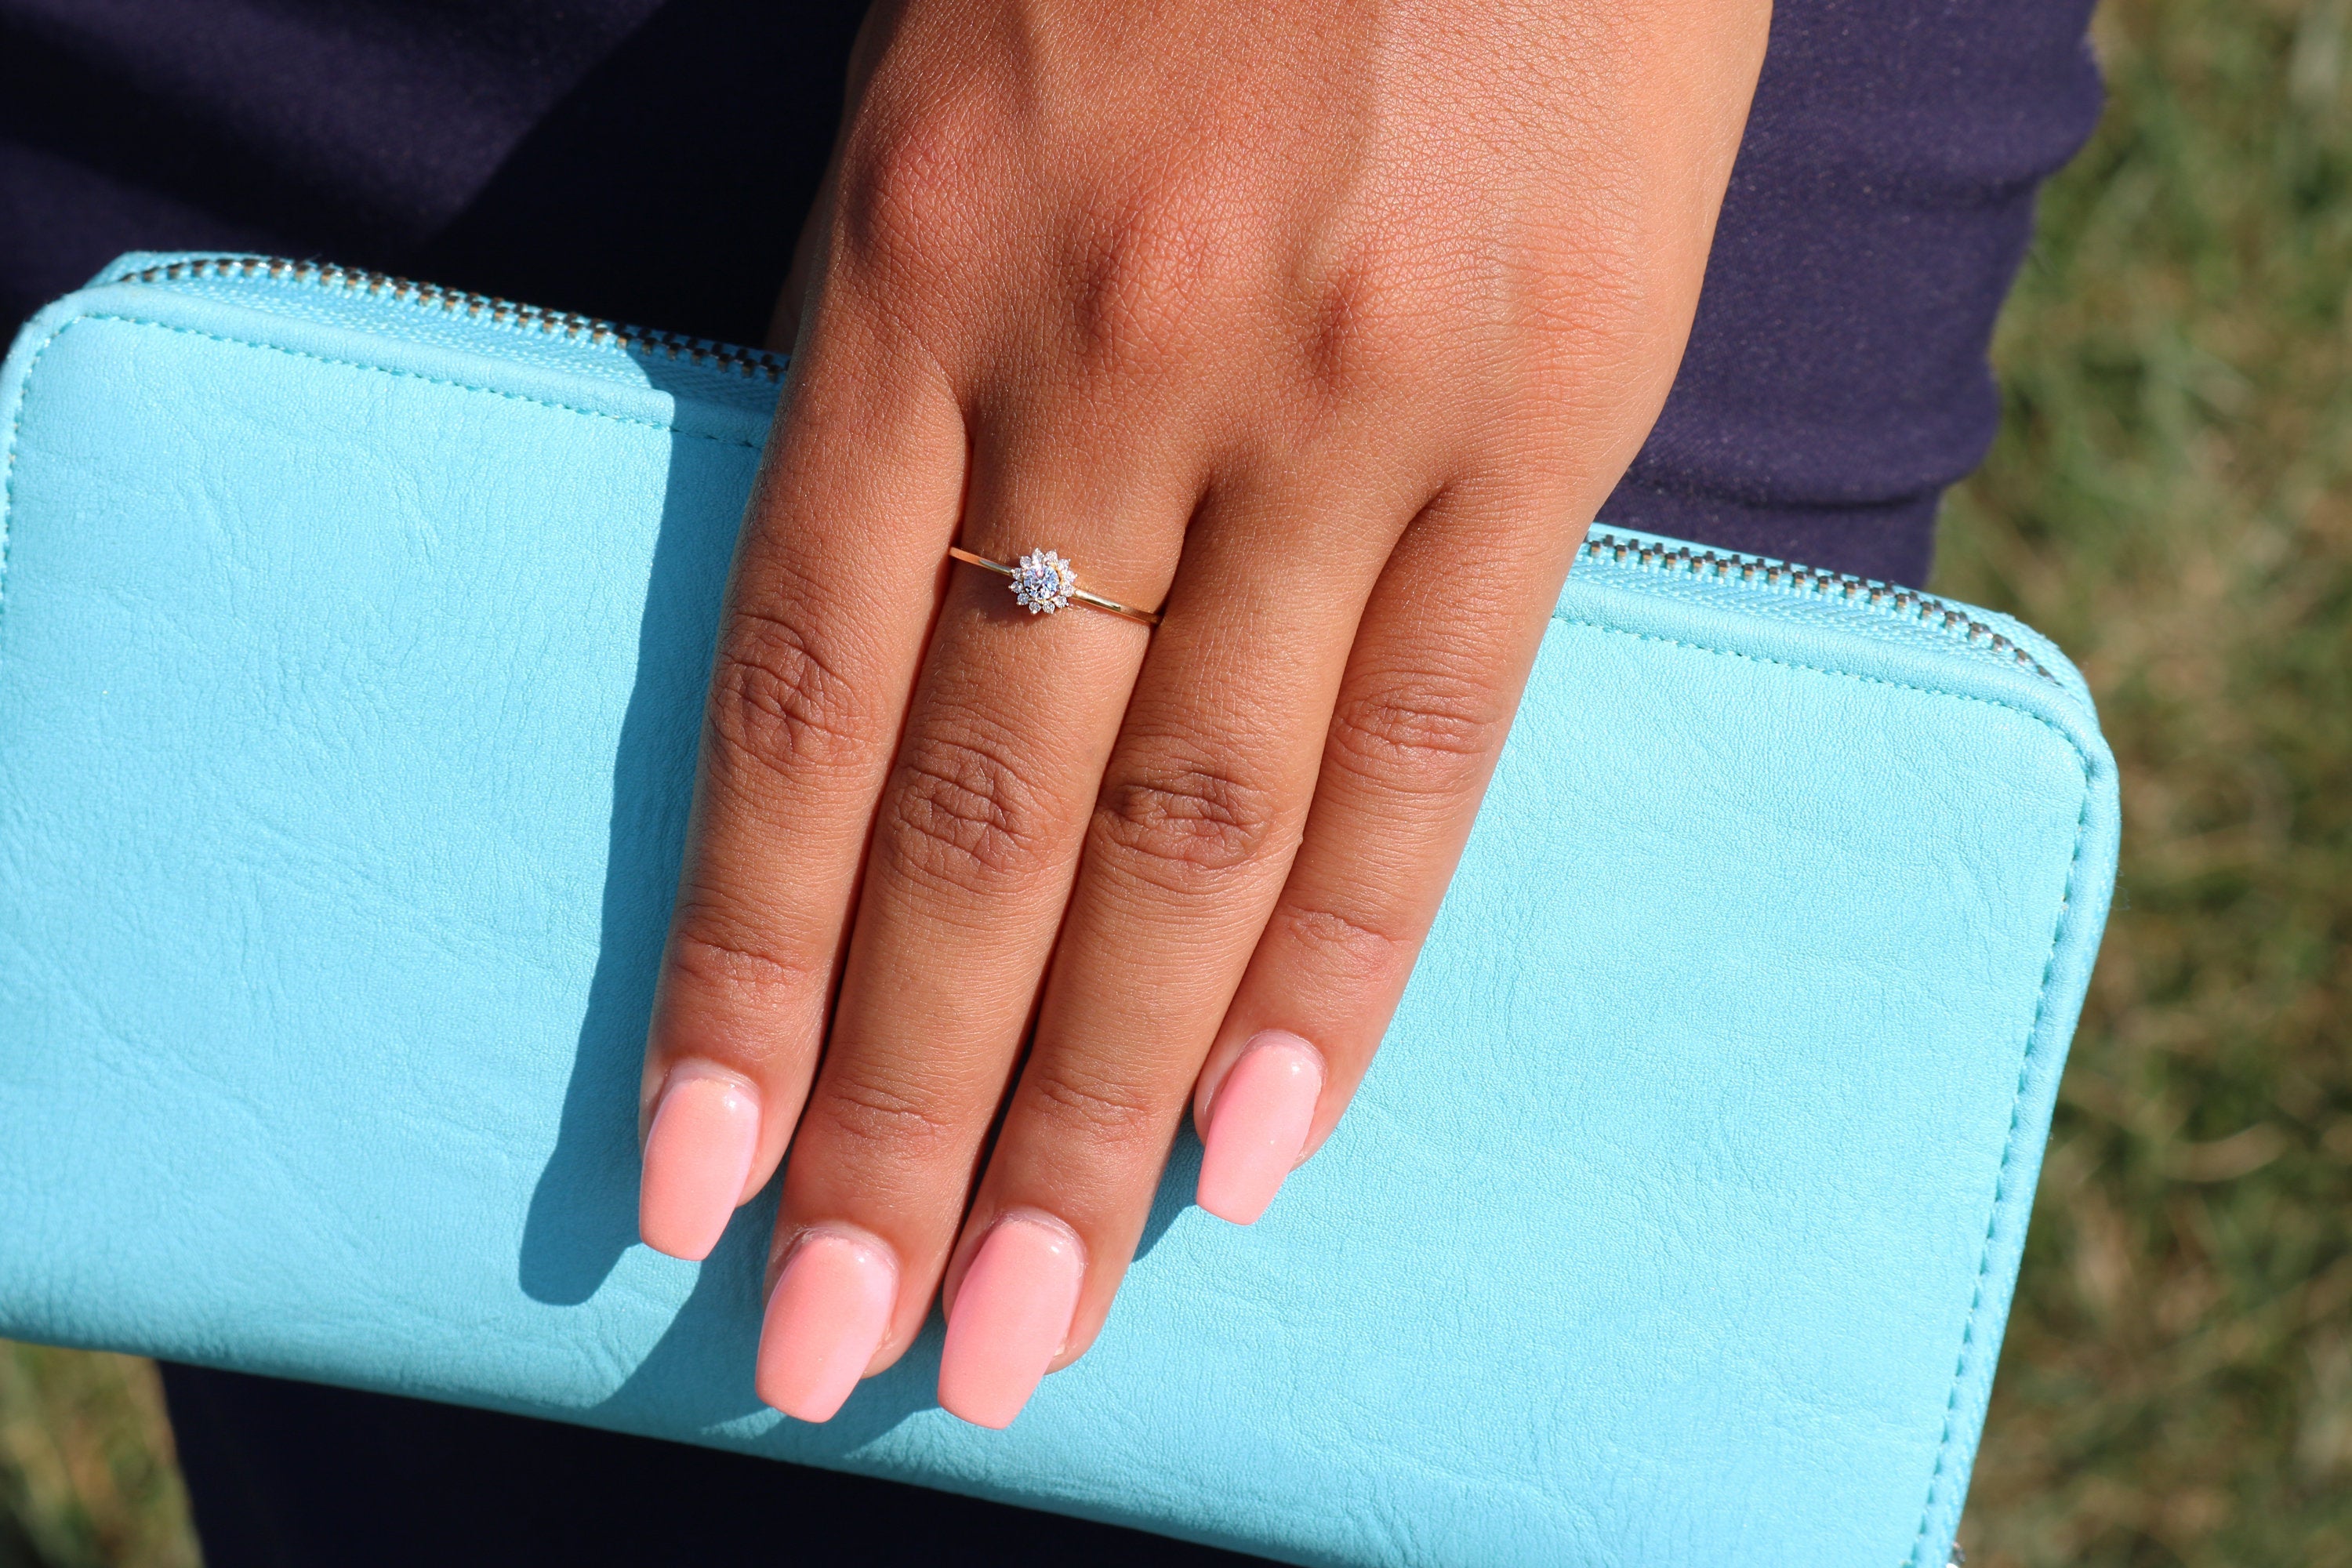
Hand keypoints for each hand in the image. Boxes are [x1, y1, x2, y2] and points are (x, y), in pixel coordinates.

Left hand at [635, 0, 1767, 1426]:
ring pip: (1197, 820)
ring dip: (1095, 1095)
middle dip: (895, 1105)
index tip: (694, 1181)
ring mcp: (1342, 392)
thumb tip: (935, 671)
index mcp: (923, 255)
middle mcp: (1117, 354)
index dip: (737, 964)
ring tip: (1026, 1301)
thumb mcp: (974, 91)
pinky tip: (1261, 1142)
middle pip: (981, 815)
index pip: (798, 697)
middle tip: (843, 1341)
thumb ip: (942, 369)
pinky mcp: (1554, 399)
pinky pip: (1435, 736)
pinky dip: (1344, 957)